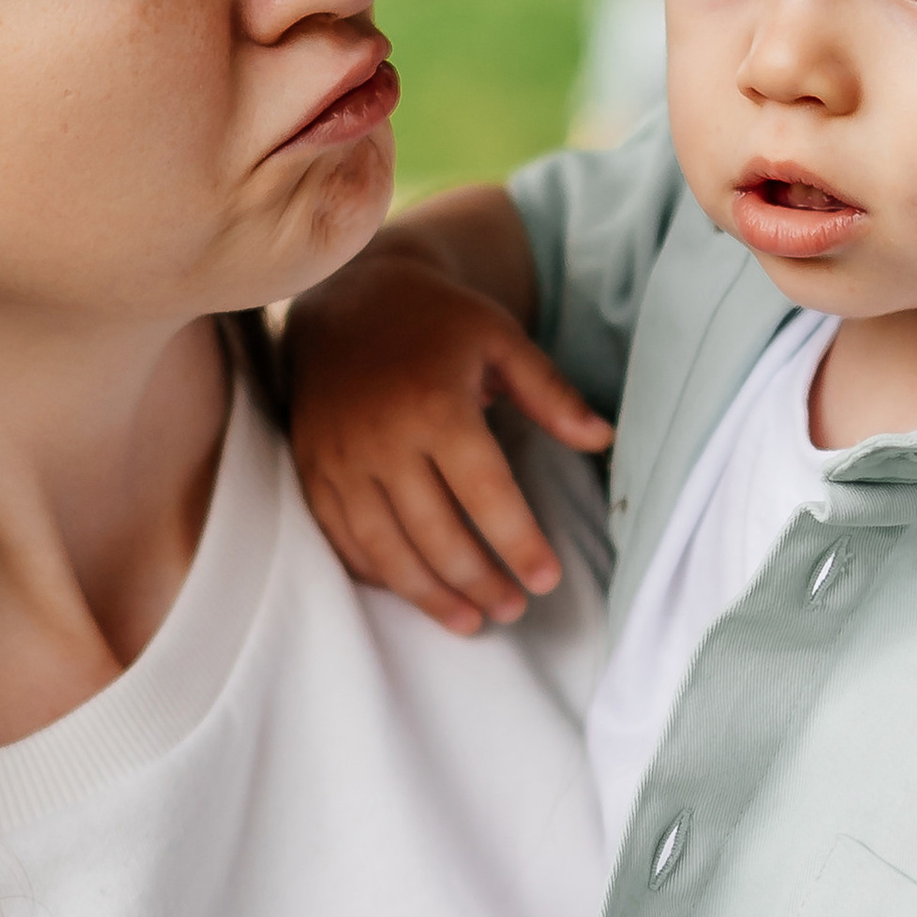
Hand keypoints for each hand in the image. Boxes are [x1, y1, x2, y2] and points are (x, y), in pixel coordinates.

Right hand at [287, 214, 610, 633]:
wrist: (344, 294)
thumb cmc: (436, 320)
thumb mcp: (501, 339)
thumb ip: (551, 393)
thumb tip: (604, 438)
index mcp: (435, 404)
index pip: (484, 493)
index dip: (518, 543)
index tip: (547, 580)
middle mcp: (382, 438)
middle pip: (434, 533)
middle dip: (479, 581)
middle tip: (514, 609)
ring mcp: (340, 458)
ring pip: (385, 548)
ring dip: (430, 594)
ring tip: (471, 621)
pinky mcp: (313, 468)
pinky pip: (341, 537)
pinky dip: (378, 574)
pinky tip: (413, 592)